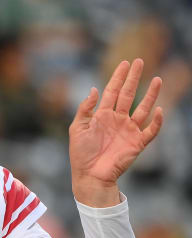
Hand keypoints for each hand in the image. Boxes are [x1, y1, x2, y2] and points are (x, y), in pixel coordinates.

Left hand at [69, 59, 162, 206]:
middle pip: (128, 94)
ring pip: (143, 108)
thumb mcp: (77, 128)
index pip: (112, 91)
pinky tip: (159, 109)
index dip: (118, 77)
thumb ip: (85, 109)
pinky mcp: (137, 143)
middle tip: (139, 62)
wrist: (89, 176)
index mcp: (102, 115)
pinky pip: (151, 130)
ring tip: (157, 80)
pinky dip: (157, 121)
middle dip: (134, 78)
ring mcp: (128, 130)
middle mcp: (117, 119)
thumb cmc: (80, 154)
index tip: (124, 63)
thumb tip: (94, 89)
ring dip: (151, 95)